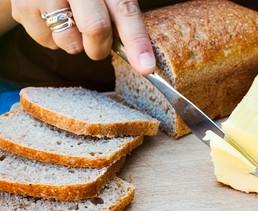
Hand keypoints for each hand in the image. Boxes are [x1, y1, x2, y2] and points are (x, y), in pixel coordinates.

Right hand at [11, 0, 154, 74]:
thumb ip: (120, 16)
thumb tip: (141, 58)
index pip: (124, 11)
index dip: (137, 41)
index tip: (146, 67)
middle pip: (95, 29)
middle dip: (101, 47)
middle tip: (99, 45)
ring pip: (70, 42)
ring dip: (76, 42)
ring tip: (70, 20)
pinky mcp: (22, 9)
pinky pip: (48, 42)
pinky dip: (55, 39)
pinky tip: (53, 19)